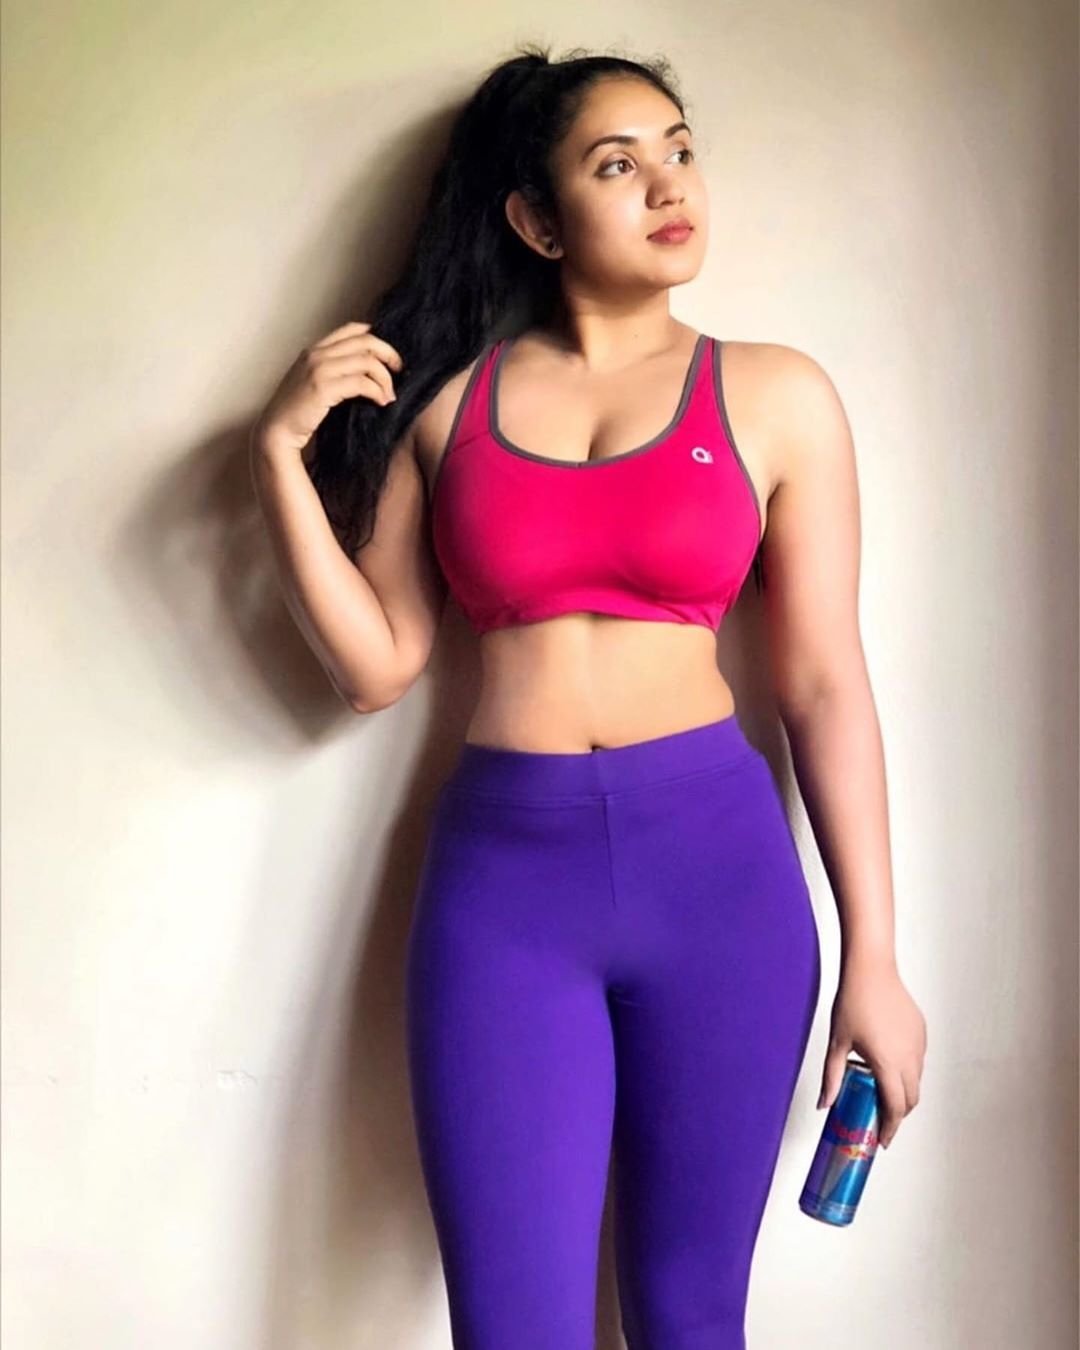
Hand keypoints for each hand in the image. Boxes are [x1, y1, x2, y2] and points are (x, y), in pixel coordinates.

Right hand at [250, 320, 404, 463]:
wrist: (277, 431)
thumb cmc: (298, 412)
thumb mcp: (313, 382)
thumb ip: (333, 370)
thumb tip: (366, 371)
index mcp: (314, 349)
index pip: (352, 329)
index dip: (376, 337)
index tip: (388, 356)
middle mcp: (317, 353)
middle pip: (365, 341)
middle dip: (389, 354)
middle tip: (400, 371)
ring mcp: (319, 368)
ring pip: (367, 361)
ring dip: (385, 378)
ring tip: (389, 395)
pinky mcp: (323, 387)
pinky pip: (361, 383)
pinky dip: (377, 391)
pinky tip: (381, 402)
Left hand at [817, 952, 926, 1149]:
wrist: (871, 969)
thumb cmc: (853, 1002)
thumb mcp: (837, 1043)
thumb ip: (831, 1077)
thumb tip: (825, 1104)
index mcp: (889, 1063)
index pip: (895, 1108)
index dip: (890, 1128)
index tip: (882, 1139)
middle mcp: (910, 1057)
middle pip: (911, 1099)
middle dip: (898, 1114)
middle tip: (880, 1120)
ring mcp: (918, 1044)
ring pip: (917, 1080)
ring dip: (903, 1092)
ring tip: (880, 1092)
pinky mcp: (921, 1032)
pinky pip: (918, 1060)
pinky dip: (907, 1071)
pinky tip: (887, 1064)